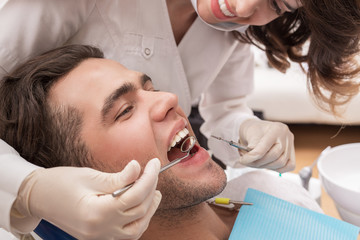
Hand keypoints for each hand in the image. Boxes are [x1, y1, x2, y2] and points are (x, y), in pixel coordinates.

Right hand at [13, 158, 161, 238]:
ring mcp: (100, 237)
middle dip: (151, 189)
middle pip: (138, 211)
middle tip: (154, 172)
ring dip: (149, 209)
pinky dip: (138, 221)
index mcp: (96, 212)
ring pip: (137, 229)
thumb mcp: (90, 176)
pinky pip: (127, 234)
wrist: (38, 197)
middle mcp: (100, 230)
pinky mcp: (99, 237)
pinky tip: (142, 207)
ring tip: (154, 191)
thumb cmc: (60, 183)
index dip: (149, 177)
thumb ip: (118, 177)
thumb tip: (139, 169)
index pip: (134, 195)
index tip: (154, 163)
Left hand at [238, 118, 294, 172]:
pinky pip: (288, 166)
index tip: (242, 160)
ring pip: (280, 163)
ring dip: (264, 166)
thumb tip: (253, 156)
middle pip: (274, 156)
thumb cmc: (253, 130)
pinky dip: (276, 168)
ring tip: (253, 161)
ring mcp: (291, 145)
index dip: (252, 156)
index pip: (265, 146)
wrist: (256, 130)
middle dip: (258, 162)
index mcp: (277, 128)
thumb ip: (252, 145)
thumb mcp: (249, 133)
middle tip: (245, 162)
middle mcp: (287, 136)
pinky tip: (265, 164)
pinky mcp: (292, 154)